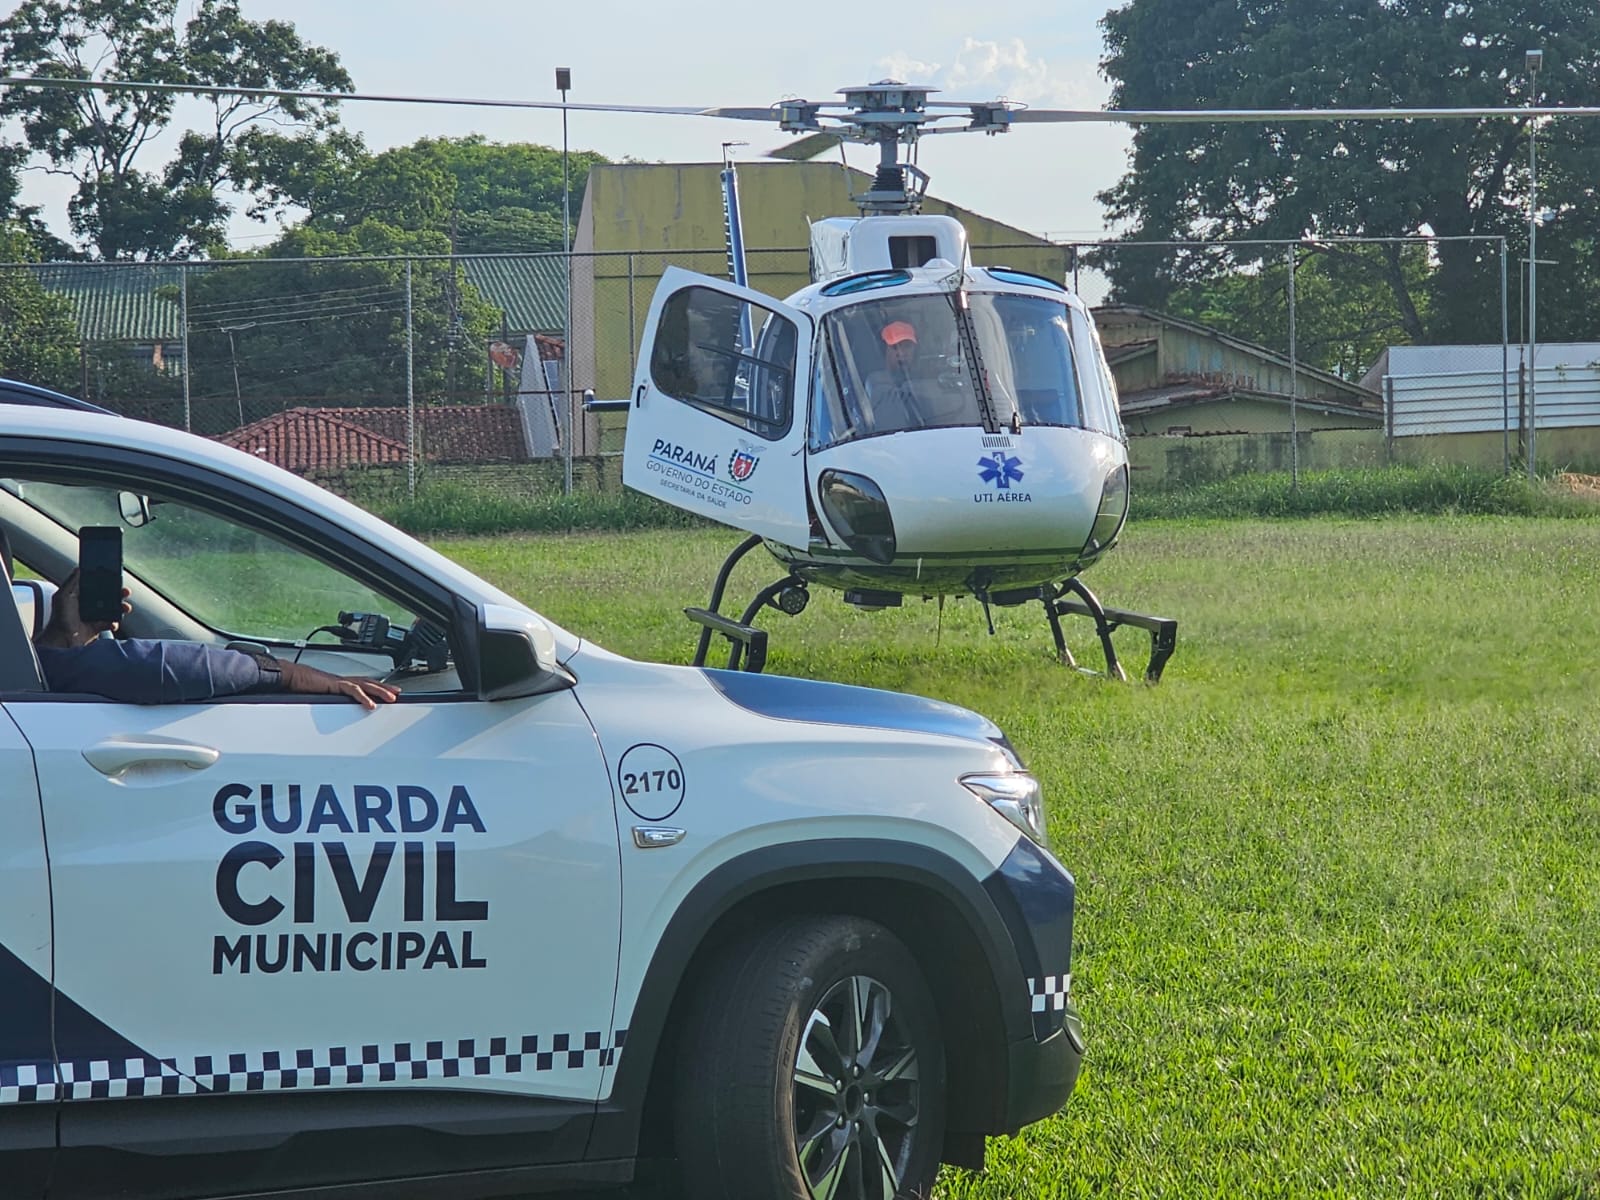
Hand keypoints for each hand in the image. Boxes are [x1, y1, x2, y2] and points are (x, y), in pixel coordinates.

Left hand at [34, 569, 131, 648]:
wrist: (62, 640)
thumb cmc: (59, 618)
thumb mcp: (62, 596)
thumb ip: (71, 582)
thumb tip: (78, 569)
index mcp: (80, 596)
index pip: (96, 586)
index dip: (106, 581)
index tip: (116, 577)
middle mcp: (88, 605)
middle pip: (108, 596)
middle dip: (118, 594)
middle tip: (125, 592)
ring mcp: (94, 616)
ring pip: (113, 609)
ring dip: (121, 607)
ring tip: (125, 607)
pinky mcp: (98, 627)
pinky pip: (111, 623)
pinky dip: (114, 622)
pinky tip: (113, 622)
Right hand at [277, 659, 400, 710]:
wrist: (288, 677)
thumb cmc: (300, 687)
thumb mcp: (319, 699)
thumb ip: (329, 704)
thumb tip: (336, 714)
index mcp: (340, 684)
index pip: (364, 685)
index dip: (378, 689)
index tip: (389, 694)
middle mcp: (342, 681)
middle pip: (369, 683)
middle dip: (385, 689)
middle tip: (397, 694)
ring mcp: (339, 682)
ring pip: (366, 685)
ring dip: (380, 692)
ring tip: (391, 698)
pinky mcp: (334, 684)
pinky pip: (352, 690)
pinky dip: (363, 697)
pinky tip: (370, 704)